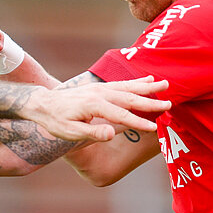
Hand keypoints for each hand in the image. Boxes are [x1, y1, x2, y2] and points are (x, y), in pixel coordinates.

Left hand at [22, 77, 170, 141]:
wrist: (42, 104)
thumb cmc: (55, 122)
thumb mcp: (69, 132)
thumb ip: (91, 133)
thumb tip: (112, 134)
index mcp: (93, 106)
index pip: (121, 115)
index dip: (138, 122)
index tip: (155, 128)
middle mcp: (99, 93)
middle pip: (129, 98)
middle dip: (150, 101)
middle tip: (170, 103)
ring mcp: (100, 88)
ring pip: (128, 87)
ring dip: (147, 86)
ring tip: (165, 84)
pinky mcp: (100, 87)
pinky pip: (122, 83)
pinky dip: (136, 81)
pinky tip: (147, 79)